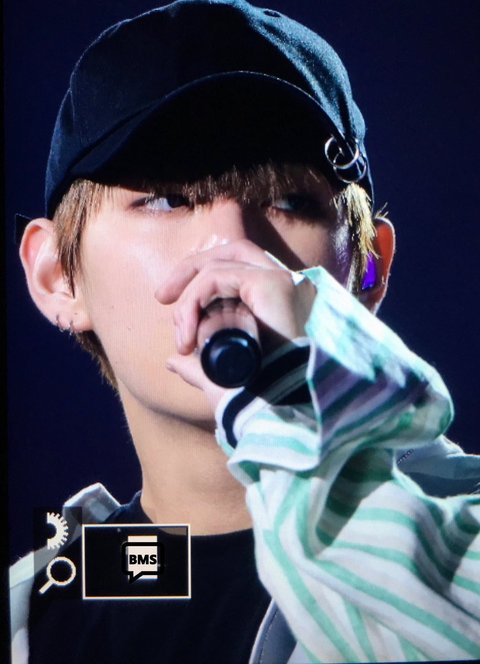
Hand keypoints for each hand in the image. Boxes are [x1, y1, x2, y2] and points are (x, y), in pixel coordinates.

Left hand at [155, 240, 315, 407]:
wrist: (273, 412)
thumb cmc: (252, 396)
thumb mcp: (216, 375)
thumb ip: (197, 367)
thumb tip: (173, 362)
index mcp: (273, 299)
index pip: (236, 264)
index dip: (199, 273)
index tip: (167, 300)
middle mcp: (281, 284)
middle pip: (230, 251)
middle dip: (189, 269)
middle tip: (161, 297)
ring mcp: (279, 281)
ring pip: (219, 265)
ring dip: (189, 295)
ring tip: (180, 332)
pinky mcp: (271, 284)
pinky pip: (218, 276)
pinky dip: (195, 299)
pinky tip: (189, 333)